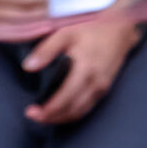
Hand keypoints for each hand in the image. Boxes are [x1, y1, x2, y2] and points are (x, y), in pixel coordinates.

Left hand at [24, 9, 141, 124]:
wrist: (118, 29)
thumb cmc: (89, 29)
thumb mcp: (64, 33)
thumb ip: (46, 51)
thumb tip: (27, 67)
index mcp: (85, 71)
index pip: (64, 99)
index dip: (48, 110)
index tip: (31, 113)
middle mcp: (95, 84)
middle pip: (73, 110)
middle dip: (52, 117)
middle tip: (33, 116)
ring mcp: (102, 88)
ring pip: (81, 112)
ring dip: (62, 118)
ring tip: (43, 117)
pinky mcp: (105, 88)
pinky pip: (88, 106)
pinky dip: (73, 113)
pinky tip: (60, 111)